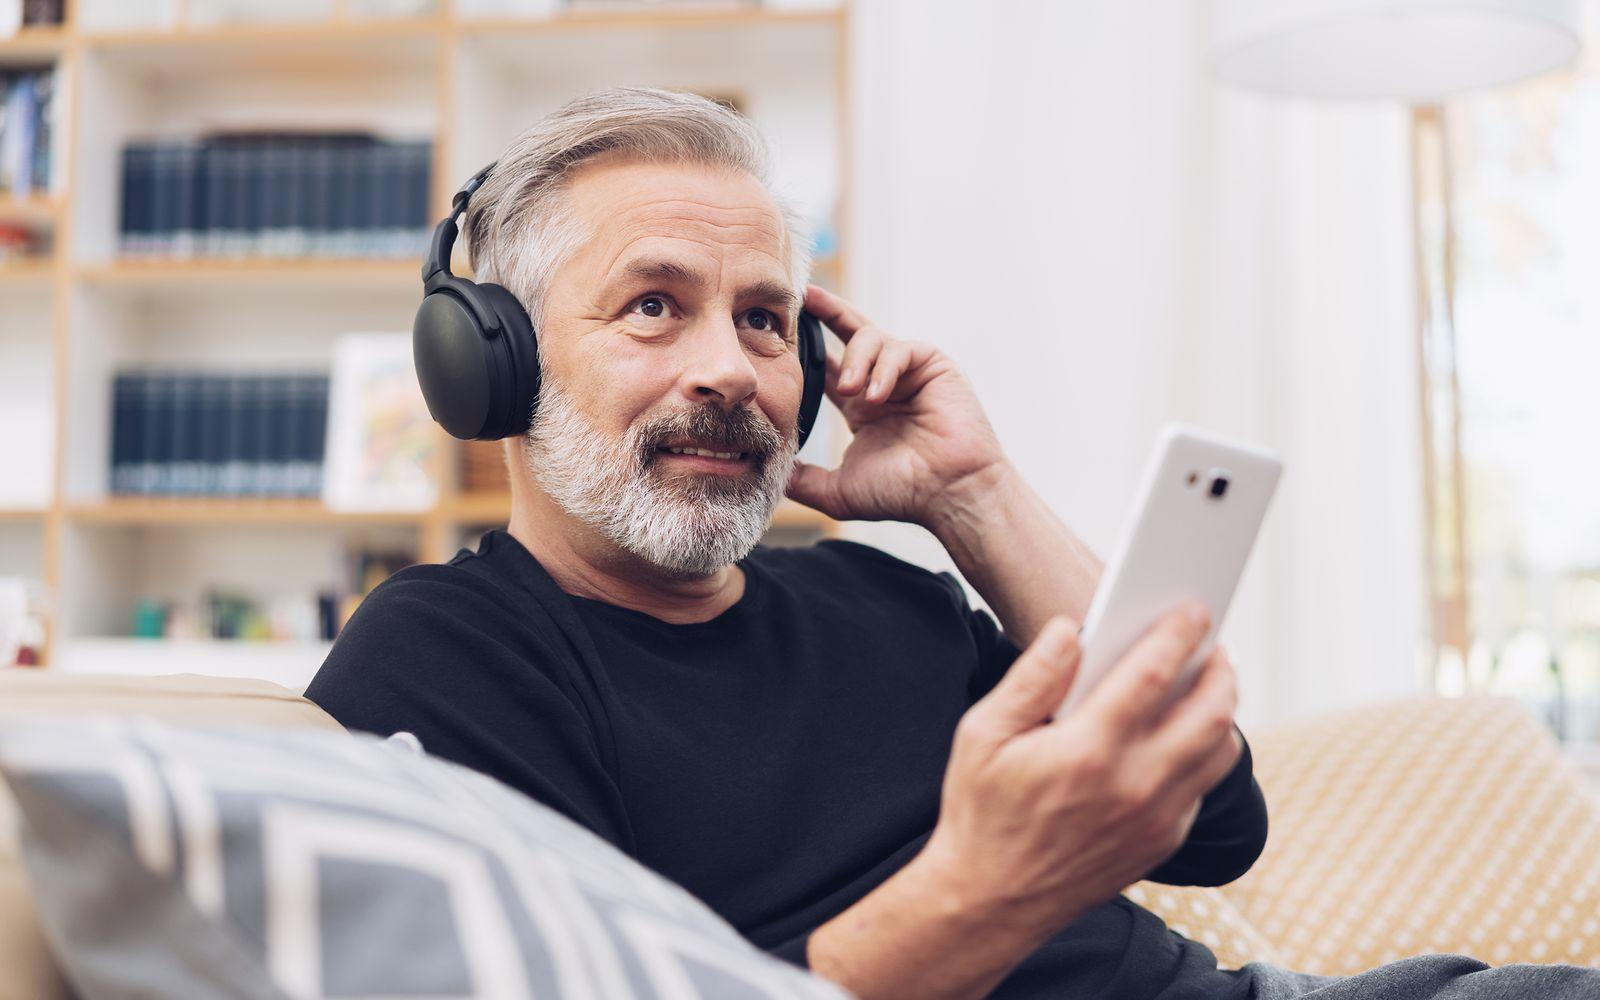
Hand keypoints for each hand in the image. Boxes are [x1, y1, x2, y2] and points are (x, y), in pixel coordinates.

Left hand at [786, 285, 1008, 526]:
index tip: (781, 330)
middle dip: (827, 312)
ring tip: (849, 391)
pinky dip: (884, 368)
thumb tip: (769, 475)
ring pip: (871, 338)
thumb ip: (803, 481)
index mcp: (860, 406)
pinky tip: (876, 396)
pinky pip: (900, 349)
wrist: (949, 492)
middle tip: (803, 297)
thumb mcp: (838, 490)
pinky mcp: (933, 365)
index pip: (828, 365)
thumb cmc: (903, 492)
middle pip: (851, 333)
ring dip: (856, 361)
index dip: (808, 345)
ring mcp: (909, 372)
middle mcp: (883, 383)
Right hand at [918, 606, 1241, 935]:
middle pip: (1210, 711)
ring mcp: (1155, 819)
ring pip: (1219, 751)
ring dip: (1221, 708)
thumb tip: (1071, 630)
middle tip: (1211, 643)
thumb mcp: (983, 734)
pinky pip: (1202, 786)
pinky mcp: (1161, 842)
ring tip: (1205, 682)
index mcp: (1087, 751)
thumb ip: (1031, 677)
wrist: (990, 901)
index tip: (1191, 609)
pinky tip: (1181, 732)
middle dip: (1219, 667)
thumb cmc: (981, 812)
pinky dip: (1204, 751)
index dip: (1178, 633)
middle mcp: (1134, 786)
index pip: (1153, 674)